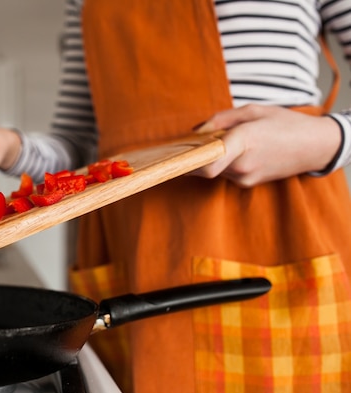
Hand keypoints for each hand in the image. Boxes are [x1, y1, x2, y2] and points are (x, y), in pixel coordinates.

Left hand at [191, 104, 341, 186]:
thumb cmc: (284, 124)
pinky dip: (221, 164)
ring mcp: (245, 177)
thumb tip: (196, 131)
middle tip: (188, 145)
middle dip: (195, 156)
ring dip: (209, 159)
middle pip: (204, 167)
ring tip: (220, 143)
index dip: (187, 162)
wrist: (315, 146)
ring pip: (213, 170)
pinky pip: (224, 174)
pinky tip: (231, 152)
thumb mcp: (253, 111)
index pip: (207, 163)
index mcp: (243, 142)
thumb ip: (220, 119)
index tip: (174, 155)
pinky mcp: (248, 184)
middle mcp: (242, 165)